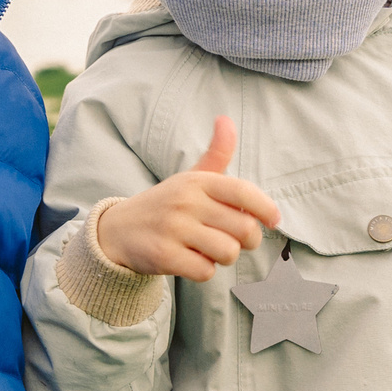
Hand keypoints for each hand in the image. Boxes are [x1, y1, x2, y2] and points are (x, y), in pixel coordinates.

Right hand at [94, 116, 280, 281]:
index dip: (266, 208)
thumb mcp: (189, 177)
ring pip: (228, 252)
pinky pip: (206, 271)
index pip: (243, 192)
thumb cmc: (165, 204)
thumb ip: (216, 154)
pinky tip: (191, 260)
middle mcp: (185, 202)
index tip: (274, 220)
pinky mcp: (164, 255)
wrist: (117, 230)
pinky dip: (204, 271)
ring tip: (210, 250)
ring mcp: (173, 229)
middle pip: (244, 229)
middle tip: (236, 240)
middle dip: (248, 241)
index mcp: (197, 182)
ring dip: (224, 257)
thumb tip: (225, 119)